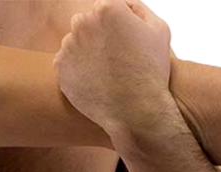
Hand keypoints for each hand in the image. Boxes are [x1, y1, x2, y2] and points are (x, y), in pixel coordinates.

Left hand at [53, 0, 173, 135]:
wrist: (136, 112)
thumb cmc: (152, 72)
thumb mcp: (159, 30)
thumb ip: (139, 9)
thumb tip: (124, 5)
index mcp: (108, 9)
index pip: (106, 7)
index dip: (116, 25)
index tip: (123, 42)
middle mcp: (85, 23)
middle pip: (87, 21)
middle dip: (97, 34)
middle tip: (112, 57)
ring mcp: (70, 46)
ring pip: (74, 42)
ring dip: (85, 51)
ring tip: (104, 71)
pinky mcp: (61, 68)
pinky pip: (65, 62)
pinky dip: (75, 69)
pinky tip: (92, 79)